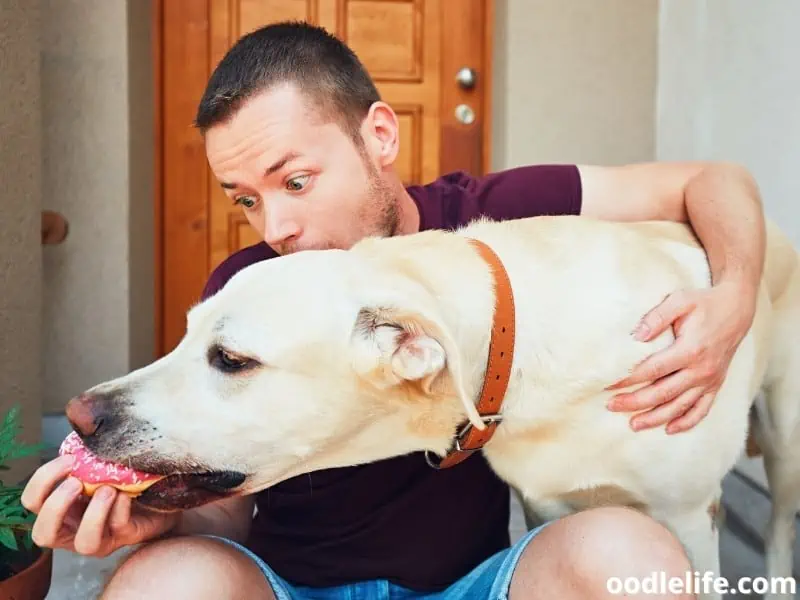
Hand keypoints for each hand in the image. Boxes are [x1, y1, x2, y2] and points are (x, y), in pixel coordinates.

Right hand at [21, 455, 178, 557]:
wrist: (160, 492)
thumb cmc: (121, 476)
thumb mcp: (98, 465)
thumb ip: (84, 456)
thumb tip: (82, 428)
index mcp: (61, 508)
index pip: (33, 502)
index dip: (42, 481)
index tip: (68, 460)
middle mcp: (74, 529)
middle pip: (43, 535)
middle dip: (56, 507)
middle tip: (77, 482)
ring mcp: (101, 538)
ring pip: (85, 543)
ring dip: (93, 514)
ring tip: (107, 489)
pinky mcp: (127, 537)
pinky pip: (119, 528)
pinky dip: (120, 509)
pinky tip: (127, 493)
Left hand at [606, 280, 755, 433]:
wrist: (736, 309)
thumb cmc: (703, 303)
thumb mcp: (679, 301)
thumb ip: (656, 317)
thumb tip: (635, 336)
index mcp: (690, 350)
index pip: (652, 370)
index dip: (629, 380)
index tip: (609, 385)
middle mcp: (701, 370)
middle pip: (663, 393)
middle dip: (635, 402)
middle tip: (611, 406)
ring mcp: (710, 380)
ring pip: (680, 406)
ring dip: (656, 418)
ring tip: (634, 425)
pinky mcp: (716, 384)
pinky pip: (702, 409)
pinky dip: (686, 422)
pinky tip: (669, 429)